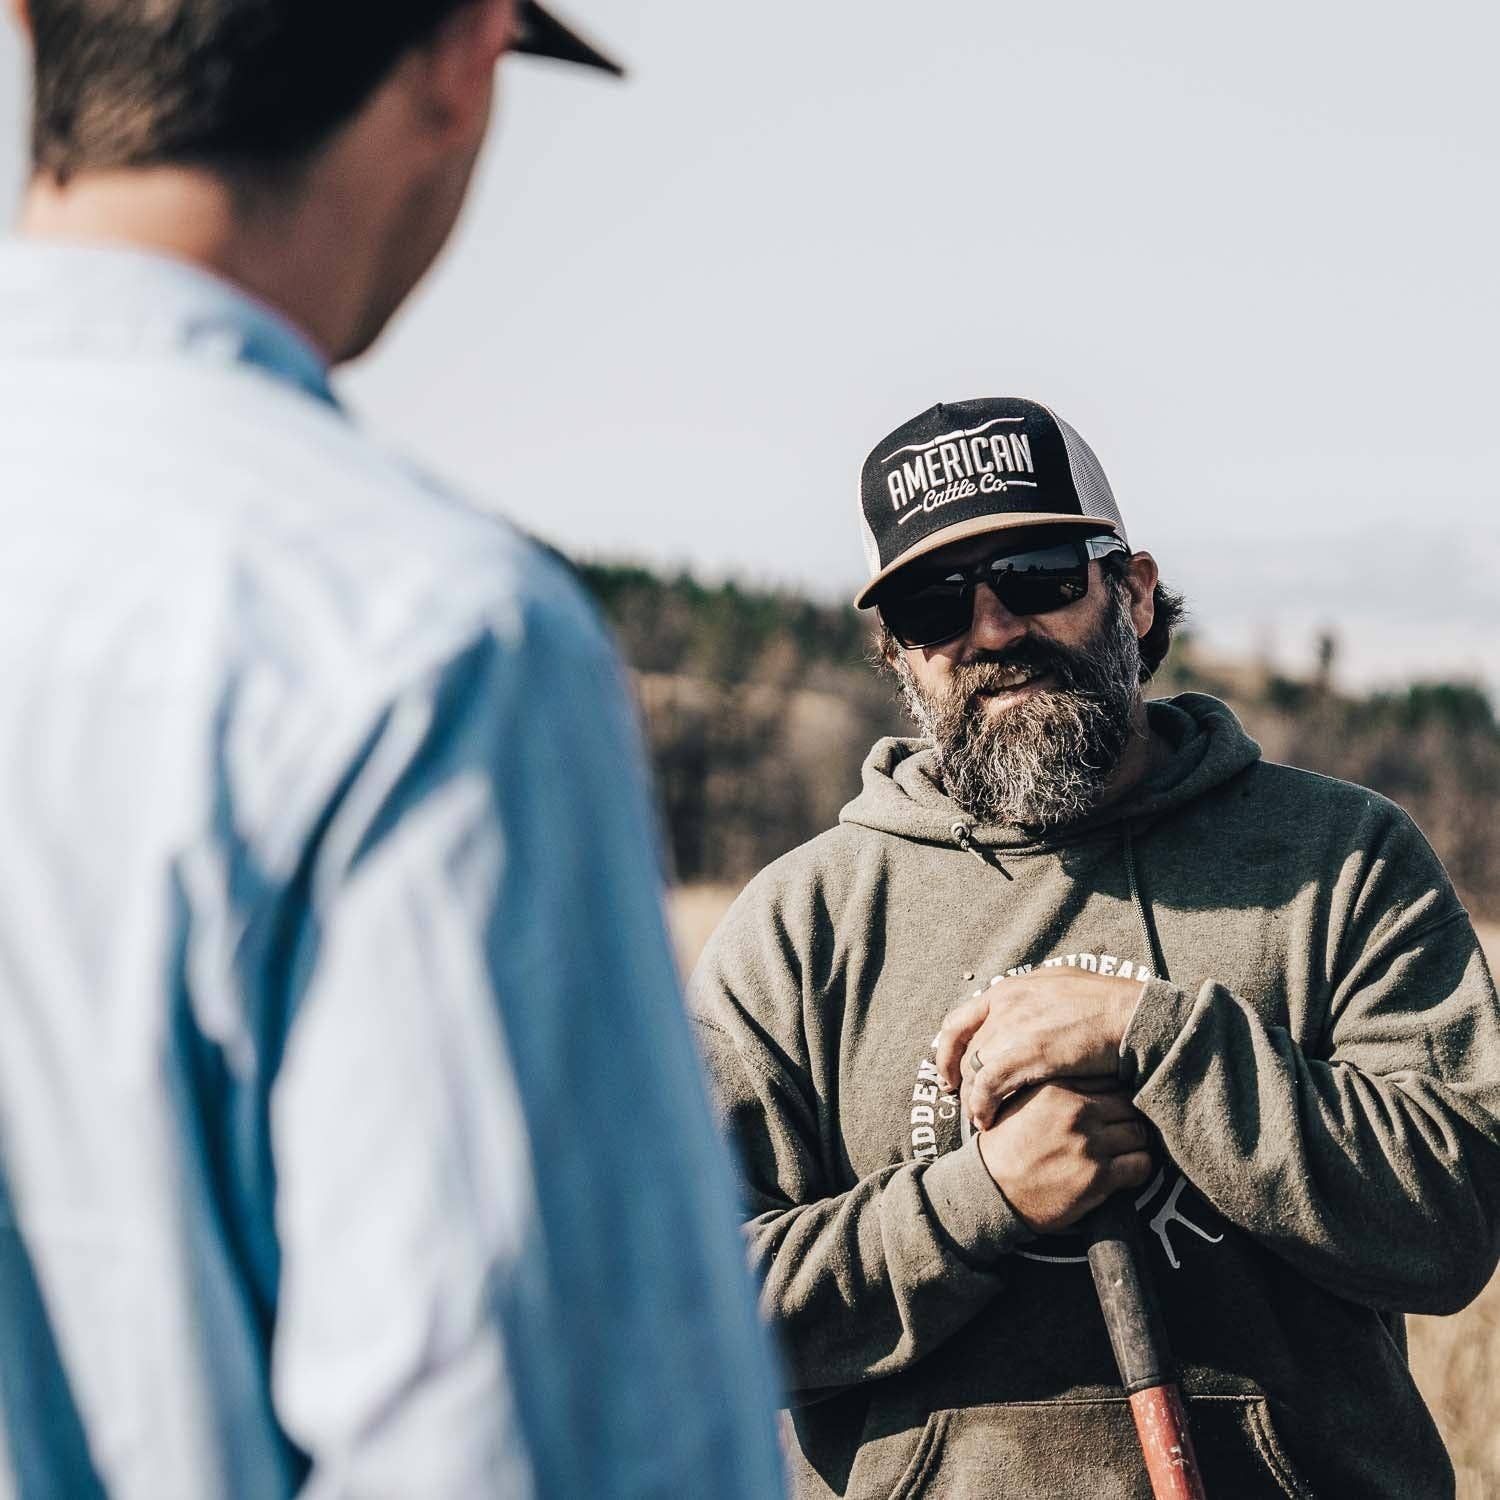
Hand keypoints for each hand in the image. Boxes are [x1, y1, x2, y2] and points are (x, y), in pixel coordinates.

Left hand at [935, 970, 1143, 1130]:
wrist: (1130, 1015)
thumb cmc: (1105, 1003)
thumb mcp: (1060, 985)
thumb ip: (1033, 997)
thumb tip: (1024, 1005)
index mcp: (1008, 989)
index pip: (958, 1020)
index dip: (947, 1049)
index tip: (952, 1071)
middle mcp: (1002, 1004)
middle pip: (965, 1049)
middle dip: (961, 1078)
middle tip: (966, 1101)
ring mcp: (1011, 1027)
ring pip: (973, 1070)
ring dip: (971, 1097)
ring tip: (979, 1118)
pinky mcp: (1023, 1054)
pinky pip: (987, 1086)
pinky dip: (982, 1106)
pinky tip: (988, 1120)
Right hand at [976, 1082, 1154, 1234]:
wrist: (991, 1189)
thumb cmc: (1005, 1145)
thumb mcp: (1023, 1102)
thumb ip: (1057, 1088)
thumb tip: (1095, 1081)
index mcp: (1057, 1088)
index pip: (1109, 1080)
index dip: (1115, 1094)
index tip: (1114, 1107)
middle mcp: (1076, 1112)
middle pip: (1129, 1105)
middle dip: (1129, 1118)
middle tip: (1123, 1130)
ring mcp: (1089, 1144)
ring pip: (1140, 1134)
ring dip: (1136, 1144)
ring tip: (1124, 1151)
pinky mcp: (1098, 1177)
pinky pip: (1141, 1165)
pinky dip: (1139, 1168)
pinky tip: (1125, 1171)